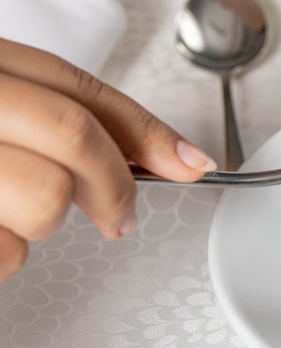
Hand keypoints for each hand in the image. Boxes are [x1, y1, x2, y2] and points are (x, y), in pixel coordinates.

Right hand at [0, 38, 216, 282]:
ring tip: (4, 213)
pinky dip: (2, 256)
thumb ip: (63, 121)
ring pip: (46, 201)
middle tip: (118, 217)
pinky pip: (5, 252)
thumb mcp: (0, 103)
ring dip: (37, 225)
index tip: (194, 163)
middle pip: (75, 136)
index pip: (81, 91)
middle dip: (113, 186)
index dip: (149, 132)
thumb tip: (174, 158)